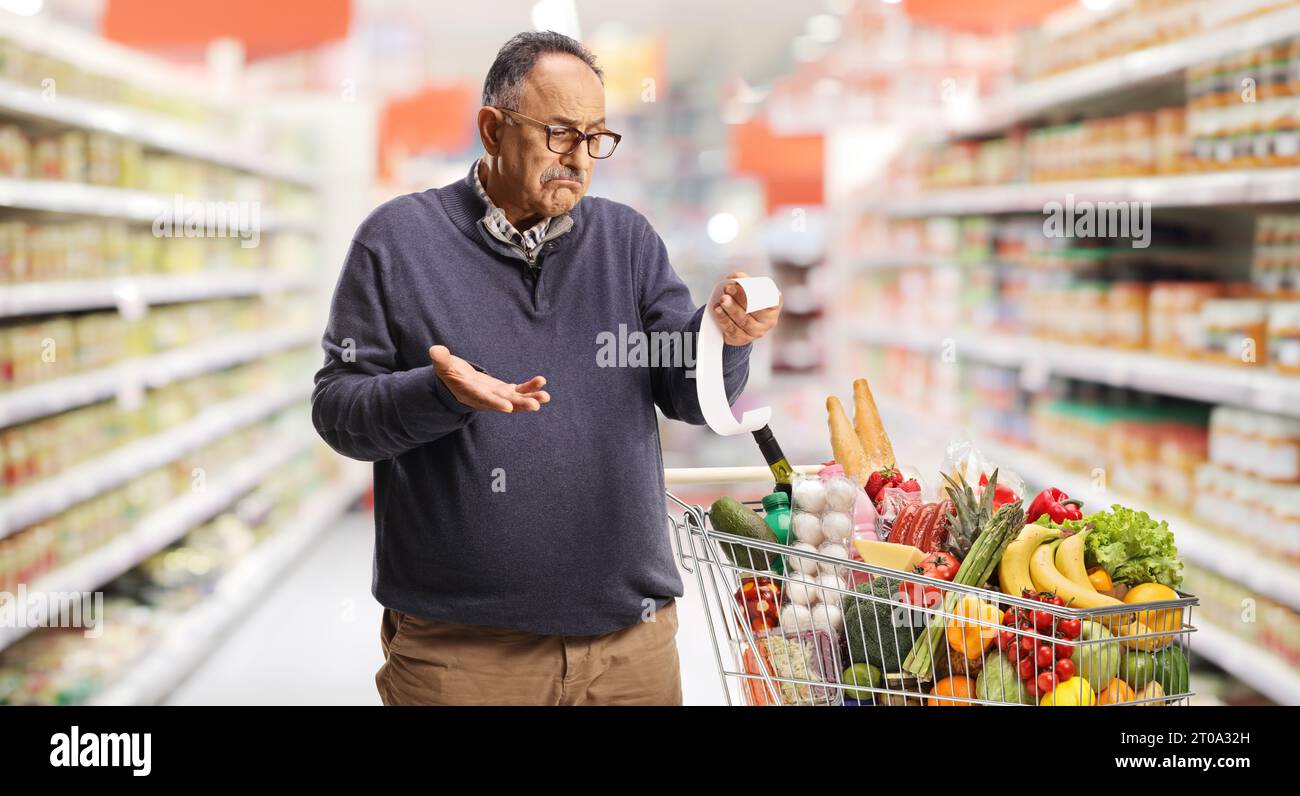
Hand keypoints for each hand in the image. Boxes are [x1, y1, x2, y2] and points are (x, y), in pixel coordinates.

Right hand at [429, 345, 549, 412]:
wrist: (457, 383)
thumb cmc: (449, 373)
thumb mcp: (443, 366)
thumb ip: (441, 359)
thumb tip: (435, 350)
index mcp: (471, 393)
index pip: (484, 400)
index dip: (495, 404)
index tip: (508, 407)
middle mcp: (486, 398)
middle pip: (505, 403)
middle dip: (520, 404)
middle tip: (536, 405)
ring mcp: (497, 396)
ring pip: (516, 400)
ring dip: (531, 398)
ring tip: (546, 396)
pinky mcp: (504, 391)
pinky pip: (519, 390)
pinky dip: (530, 387)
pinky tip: (542, 382)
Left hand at [712, 270, 781, 345]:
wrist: (738, 319)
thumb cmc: (746, 300)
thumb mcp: (748, 288)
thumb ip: (744, 280)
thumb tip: (736, 277)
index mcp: (774, 304)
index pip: (770, 300)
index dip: (756, 292)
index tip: (742, 284)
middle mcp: (769, 321)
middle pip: (755, 311)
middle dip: (740, 298)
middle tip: (727, 288)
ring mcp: (756, 332)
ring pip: (744, 321)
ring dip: (731, 309)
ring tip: (722, 299)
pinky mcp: (743, 339)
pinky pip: (733, 330)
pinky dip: (724, 319)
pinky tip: (718, 309)